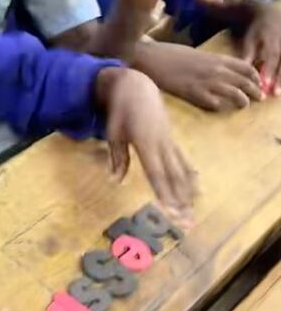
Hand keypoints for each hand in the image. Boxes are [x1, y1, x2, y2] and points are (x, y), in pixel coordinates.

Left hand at [96, 67, 195, 226]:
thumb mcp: (114, 132)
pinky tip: (196, 190)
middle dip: (180, 202)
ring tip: (192, 213)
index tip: (170, 212)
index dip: (164, 194)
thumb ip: (117, 156)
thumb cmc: (120, 111)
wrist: (136, 88)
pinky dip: (190, 177)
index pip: (156, 174)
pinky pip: (183, 162)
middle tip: (186, 222)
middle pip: (173, 178)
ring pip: (181, 171)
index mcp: (146, 144)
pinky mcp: (171, 140)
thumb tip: (115, 180)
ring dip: (187, 194)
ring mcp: (169, 142)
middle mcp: (161, 145)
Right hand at [137, 42, 261, 109]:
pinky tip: (219, 108)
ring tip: (243, 105)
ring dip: (242, 101)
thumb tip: (221, 71)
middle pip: (245, 82)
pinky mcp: (194, 94)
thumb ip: (211, 63)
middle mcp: (216, 70)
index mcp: (216, 58)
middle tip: (258, 98)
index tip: (257, 82)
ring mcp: (206, 82)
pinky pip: (215, 104)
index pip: (246, 67)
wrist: (150, 58)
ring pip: (235, 95)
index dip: (255, 76)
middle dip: (255, 91)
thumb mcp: (196, 54)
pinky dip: (220, 107)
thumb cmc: (169, 53)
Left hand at [242, 1, 280, 95]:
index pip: (272, 55)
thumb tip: (241, 69)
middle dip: (279, 77)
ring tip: (279, 93)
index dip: (269, 70)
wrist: (271, 14)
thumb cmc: (258, 30)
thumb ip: (247, 53)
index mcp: (272, 38)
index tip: (264, 84)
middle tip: (274, 93)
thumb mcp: (250, 38)